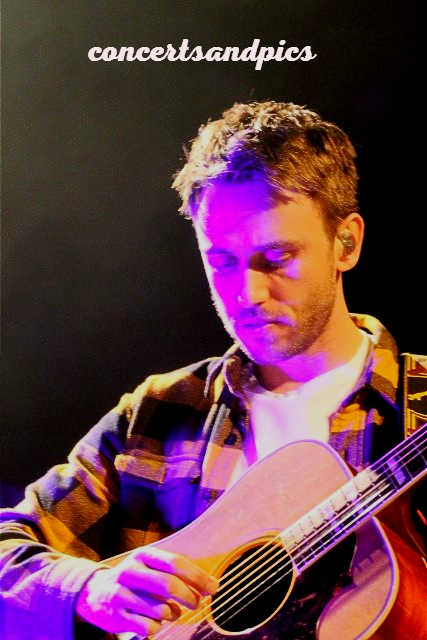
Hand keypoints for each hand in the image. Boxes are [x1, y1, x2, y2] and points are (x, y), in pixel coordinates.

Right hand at [75, 546, 218, 636]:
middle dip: (189, 597)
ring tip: (170, 611)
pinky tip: (152, 621)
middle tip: (196, 604)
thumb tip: (211, 584)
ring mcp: (121, 592)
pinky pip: (148, 627)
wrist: (95, 592)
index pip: (176, 563)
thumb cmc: (135, 579)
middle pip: (168, 584)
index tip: (213, 588)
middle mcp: (131, 571)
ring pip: (160, 609)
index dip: (198, 576)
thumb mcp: (151, 567)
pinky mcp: (116, 615)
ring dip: (172, 614)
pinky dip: (156, 627)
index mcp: (144, 555)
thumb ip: (178, 573)